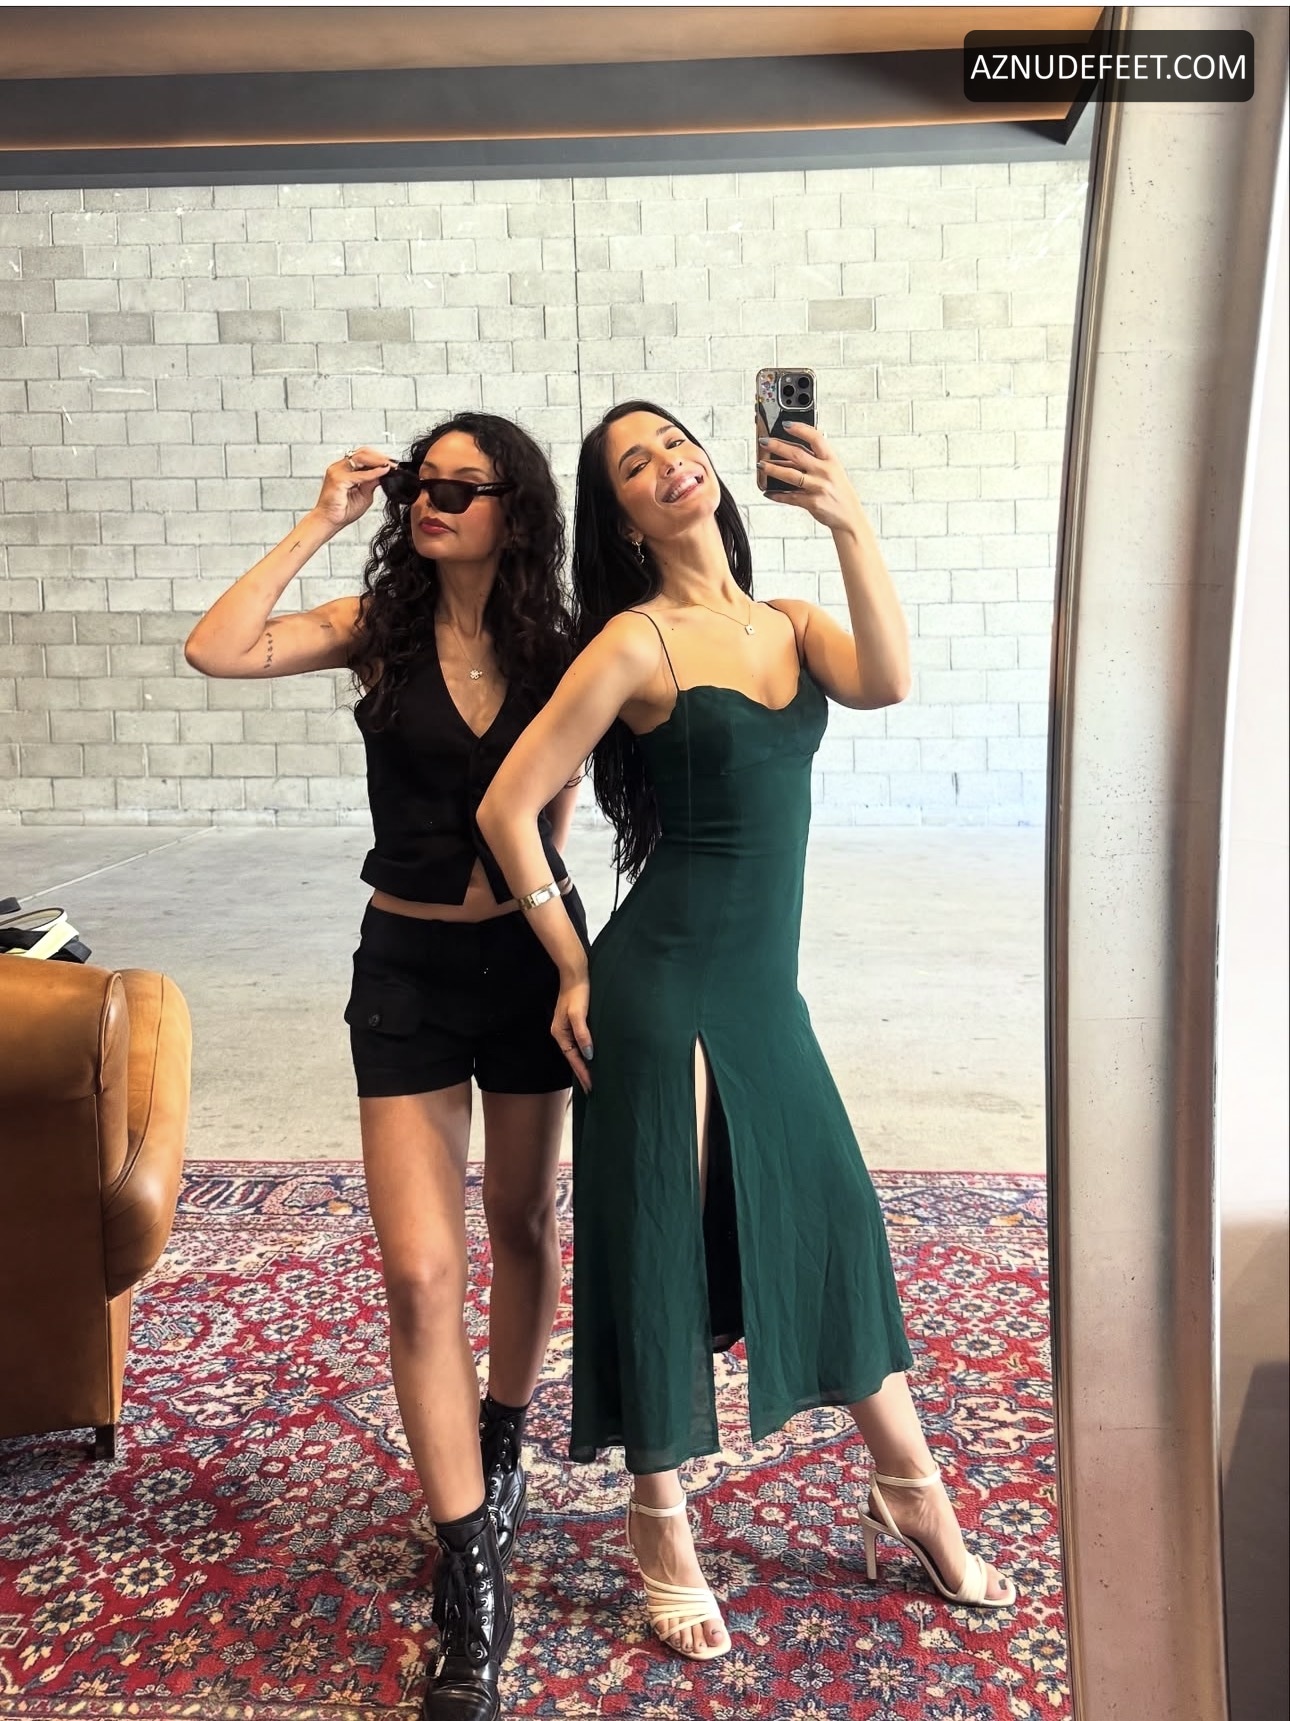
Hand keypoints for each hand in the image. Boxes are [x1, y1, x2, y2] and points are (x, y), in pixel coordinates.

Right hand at [311, 446, 393, 531]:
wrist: (329, 522)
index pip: (363, 456)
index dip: (379, 458)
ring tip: (391, 466)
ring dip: (378, 461)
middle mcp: (339, 467)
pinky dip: (373, 472)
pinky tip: (383, 472)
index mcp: (344, 469)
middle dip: (380, 457)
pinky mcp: (338, 479)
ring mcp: (337, 471)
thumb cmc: (342, 511)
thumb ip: (372, 483)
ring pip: (361, 458)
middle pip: (362, 453)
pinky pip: (360, 474)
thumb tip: (384, 473)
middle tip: (394, 463)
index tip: (393, 464)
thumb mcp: (364, 495)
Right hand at [551, 974, 593, 1093]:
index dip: (582, 1073)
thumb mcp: (578, 1014)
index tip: (591, 1086)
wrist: (575, 974)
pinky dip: (585, 1053)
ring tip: (592, 1078)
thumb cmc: (577, 992)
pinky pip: (579, 1043)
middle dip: (582, 1073)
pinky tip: (591, 1057)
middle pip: (572, 1058)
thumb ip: (582, 1034)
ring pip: (576, 1052)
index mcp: (560, 1033)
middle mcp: (561, 1033)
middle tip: (592, 1089)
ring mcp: (567, 1028)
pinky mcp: (574, 1023)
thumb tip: (589, 1054)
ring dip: (584, 1064)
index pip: (573, 1059)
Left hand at [757, 423, 865, 536]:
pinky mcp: (812, 503)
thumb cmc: (839, 491)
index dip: (800, 429)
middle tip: (764, 442)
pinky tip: (768, 492)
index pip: (816, 438)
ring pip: (791, 475)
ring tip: (761, 465)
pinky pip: (790, 497)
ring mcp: (818, 487)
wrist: (849, 516)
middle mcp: (825, 471)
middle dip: (777, 446)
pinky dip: (777, 495)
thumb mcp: (834, 470)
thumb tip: (792, 449)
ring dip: (773, 469)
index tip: (786, 424)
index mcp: (831, 460)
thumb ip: (817, 459)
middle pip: (797, 454)